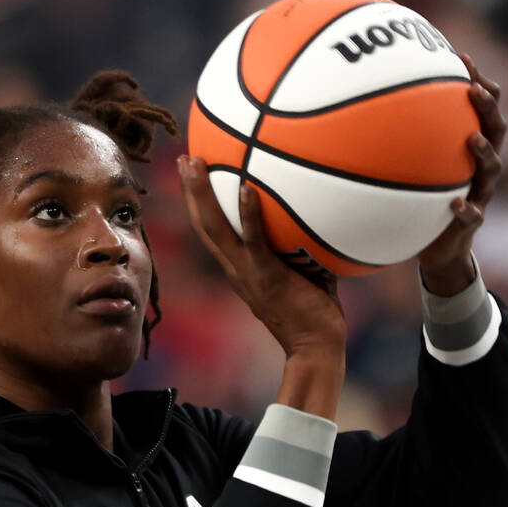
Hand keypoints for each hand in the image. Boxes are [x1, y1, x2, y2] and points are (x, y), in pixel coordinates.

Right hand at [179, 157, 345, 417]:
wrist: (315, 348)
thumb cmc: (316, 312)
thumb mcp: (304, 272)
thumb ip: (302, 247)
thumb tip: (322, 215)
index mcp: (240, 269)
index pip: (214, 233)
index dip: (201, 205)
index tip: (195, 176)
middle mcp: (236, 270)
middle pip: (204, 225)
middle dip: (192, 191)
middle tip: (185, 158)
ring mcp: (248, 274)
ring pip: (215, 229)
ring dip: (202, 194)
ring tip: (194, 162)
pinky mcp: (267, 277)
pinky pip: (254, 241)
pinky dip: (249, 214)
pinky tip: (248, 188)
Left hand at [418, 54, 505, 295]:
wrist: (439, 248)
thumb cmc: (422, 199)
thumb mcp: (414, 167)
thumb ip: (402, 140)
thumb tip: (360, 107)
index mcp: (472, 146)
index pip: (483, 107)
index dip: (478, 81)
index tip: (462, 57)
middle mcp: (482, 166)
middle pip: (497, 129)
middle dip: (488, 107)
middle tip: (474, 89)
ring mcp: (481, 193)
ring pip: (492, 169)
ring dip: (485, 152)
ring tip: (472, 139)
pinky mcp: (472, 222)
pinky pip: (474, 215)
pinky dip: (466, 209)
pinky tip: (455, 203)